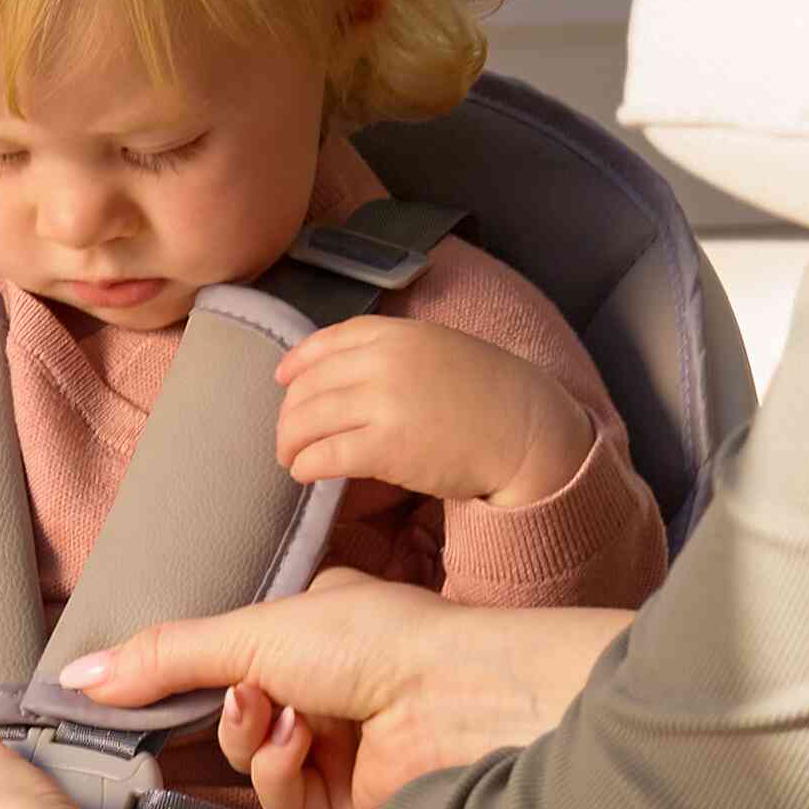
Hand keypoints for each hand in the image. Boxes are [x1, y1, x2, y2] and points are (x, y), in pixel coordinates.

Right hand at [56, 570, 626, 808]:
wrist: (459, 703)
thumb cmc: (378, 642)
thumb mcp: (252, 633)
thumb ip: (162, 658)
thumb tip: (75, 677)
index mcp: (310, 629)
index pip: (221, 657)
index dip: (177, 675)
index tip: (127, 690)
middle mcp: (325, 689)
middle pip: (227, 718)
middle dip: (216, 712)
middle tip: (222, 698)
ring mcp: (338, 749)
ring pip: (248, 766)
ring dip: (252, 741)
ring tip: (279, 714)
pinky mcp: (347, 807)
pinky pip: (281, 803)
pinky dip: (281, 773)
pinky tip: (304, 744)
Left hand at [275, 318, 592, 508]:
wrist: (525, 432)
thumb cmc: (491, 396)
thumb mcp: (442, 350)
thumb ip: (396, 354)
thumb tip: (347, 376)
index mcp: (398, 334)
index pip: (329, 340)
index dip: (298, 362)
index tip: (283, 379)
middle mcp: (384, 362)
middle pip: (310, 385)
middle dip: (289, 413)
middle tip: (288, 435)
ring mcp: (383, 403)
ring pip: (306, 420)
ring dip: (289, 442)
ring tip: (291, 458)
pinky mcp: (385, 447)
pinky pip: (324, 455)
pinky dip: (305, 465)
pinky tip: (304, 474)